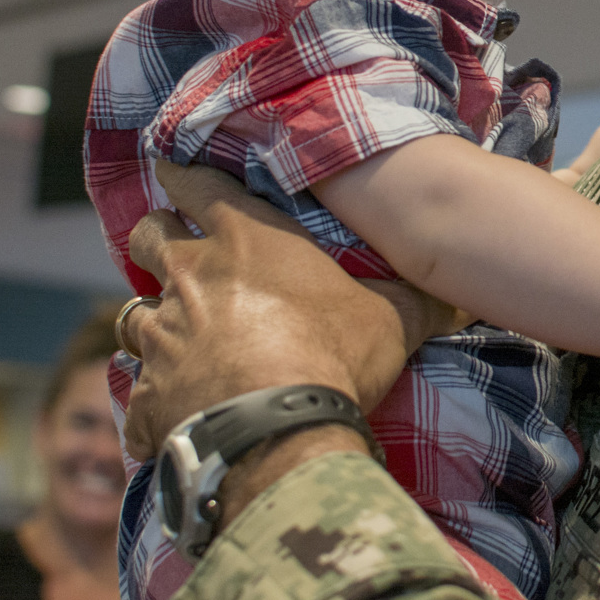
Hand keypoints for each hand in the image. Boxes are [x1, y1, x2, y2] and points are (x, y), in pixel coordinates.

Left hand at [118, 162, 461, 461]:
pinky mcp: (147, 396)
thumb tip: (466, 296)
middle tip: (171, 251)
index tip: (171, 167)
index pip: (196, 185)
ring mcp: (161, 338)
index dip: (182, 173)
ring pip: (133, 314)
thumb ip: (420, 301)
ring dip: (153, 322)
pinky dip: (154, 401)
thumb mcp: (392, 319)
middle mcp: (189, 278)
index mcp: (243, 240)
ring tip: (176, 340)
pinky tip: (172, 417)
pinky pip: (138, 394)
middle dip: (154, 239)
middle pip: (147, 237)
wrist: (277, 432)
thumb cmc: (333, 355)